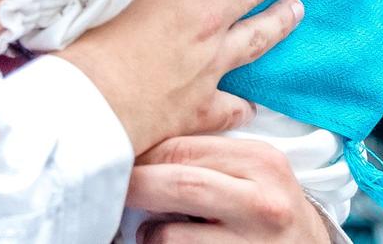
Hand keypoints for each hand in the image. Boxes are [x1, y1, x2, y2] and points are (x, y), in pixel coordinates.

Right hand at [61, 0, 313, 155]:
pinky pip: (231, 105)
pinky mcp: (200, 106)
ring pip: (256, 38)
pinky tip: (249, 104)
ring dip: (280, 20)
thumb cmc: (79, 44)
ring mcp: (208, 65)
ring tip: (299, 8)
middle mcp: (201, 22)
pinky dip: (240, 104)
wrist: (85, 107)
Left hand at [128, 136, 334, 242]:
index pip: (184, 148)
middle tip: (112, 187)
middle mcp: (261, 201)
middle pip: (178, 184)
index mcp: (261, 161)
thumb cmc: (270, 209)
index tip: (118, 155)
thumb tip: (141, 150)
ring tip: (147, 230)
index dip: (142, 152)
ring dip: (147, 232)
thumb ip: (209, 157)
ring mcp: (252, 243)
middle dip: (135, 185)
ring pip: (172, 234)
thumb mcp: (255, 173)